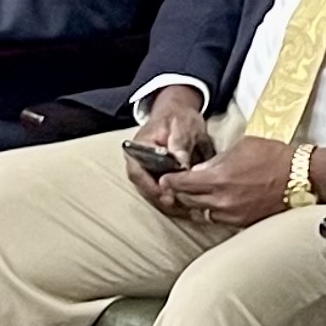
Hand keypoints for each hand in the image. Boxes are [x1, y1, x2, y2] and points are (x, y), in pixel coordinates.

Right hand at [124, 85, 214, 210]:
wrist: (179, 115)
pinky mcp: (157, 176)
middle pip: (144, 187)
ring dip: (168, 203)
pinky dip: (173, 199)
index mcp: (137, 147)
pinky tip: (188, 205)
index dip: (151, 187)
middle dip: (162, 199)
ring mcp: (146, 170)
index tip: (168, 195)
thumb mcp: (182, 124)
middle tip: (181, 207)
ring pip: (152, 193)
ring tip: (187, 210)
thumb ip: (180, 141)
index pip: (137, 172)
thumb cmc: (179, 118)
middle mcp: (137, 161)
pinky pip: (161, 192)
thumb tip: (181, 162)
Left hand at [162, 133, 299, 229]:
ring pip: (201, 214)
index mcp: (218, 179)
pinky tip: (214, 204)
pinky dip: (212, 212)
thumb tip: (201, 170)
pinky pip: (218, 220)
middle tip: (175, 187)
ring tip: (194, 196)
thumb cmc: (274, 156)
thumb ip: (216, 161)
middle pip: (187, 201)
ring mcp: (232, 215)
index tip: (164, 179)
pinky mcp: (243, 223)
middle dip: (179, 193)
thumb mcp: (241, 147)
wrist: (301, 177)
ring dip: (195, 205)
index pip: (181, 184)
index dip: (170, 181)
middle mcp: (222, 201)